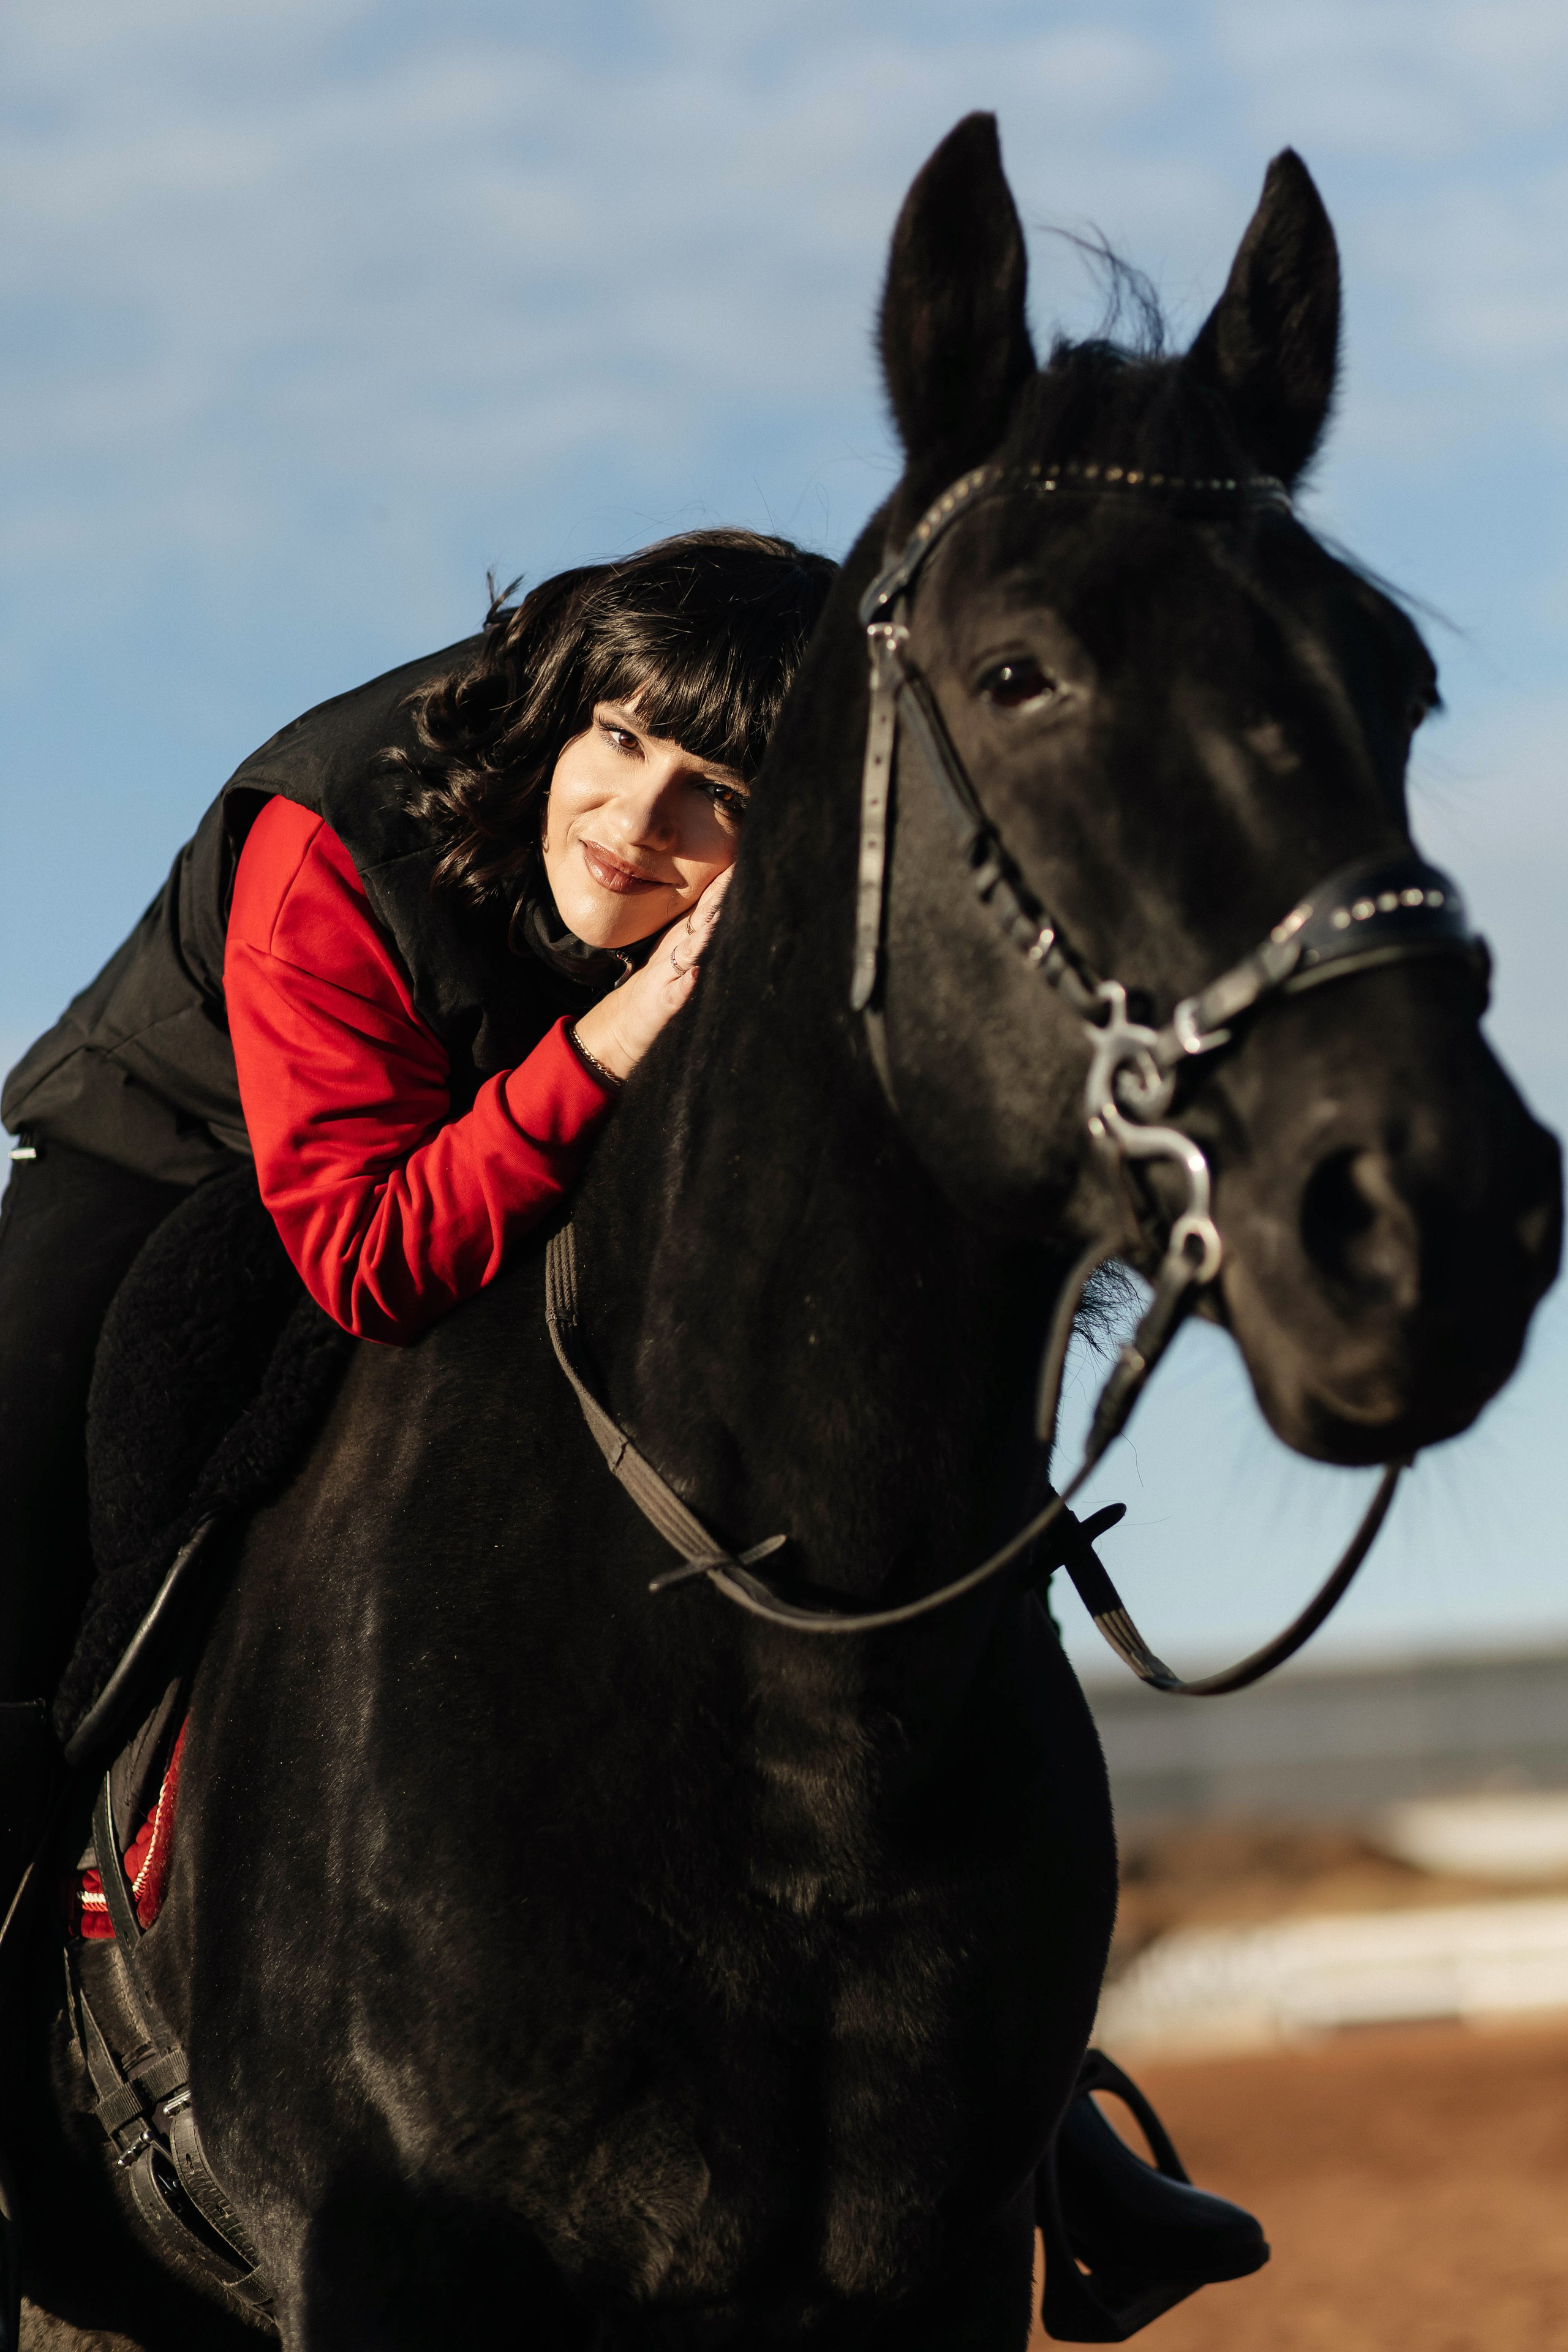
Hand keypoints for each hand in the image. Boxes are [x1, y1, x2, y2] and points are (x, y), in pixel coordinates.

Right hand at [571, 868, 731, 1082]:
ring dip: (703, 938)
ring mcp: (669, 976)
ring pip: (689, 952)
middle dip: (719, 898)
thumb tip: (725, 900)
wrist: (624, 1024)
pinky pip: (675, 994)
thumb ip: (701, 928)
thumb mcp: (681, 953)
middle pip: (702, 919)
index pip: (709, 905)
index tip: (745, 860)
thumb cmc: (661, 985)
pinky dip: (685, 986)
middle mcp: (678, 950)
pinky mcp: (663, 1003)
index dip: (725, 884)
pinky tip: (695, 976)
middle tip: (738, 874)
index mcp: (686, 936)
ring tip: (716, 924)